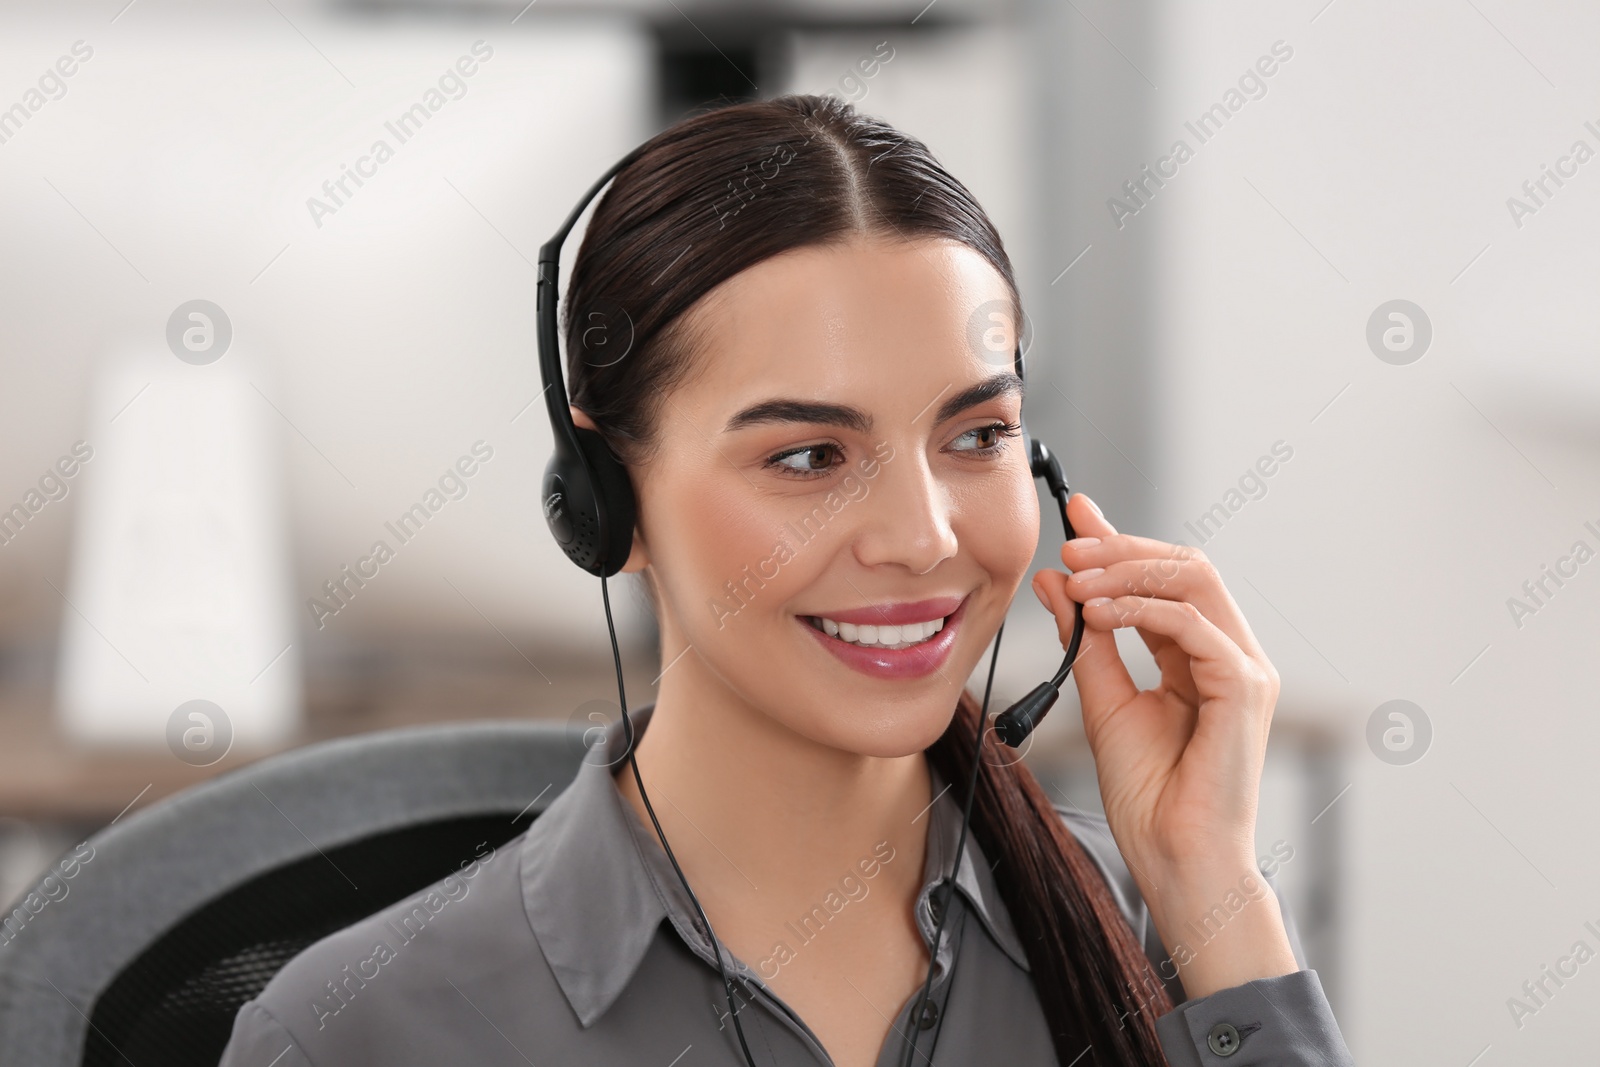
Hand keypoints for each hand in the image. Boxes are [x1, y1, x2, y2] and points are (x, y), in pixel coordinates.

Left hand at [1030, 492, 1297, 996]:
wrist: (1175, 859)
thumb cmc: (1150, 797)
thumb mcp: (1104, 703)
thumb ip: (1086, 642)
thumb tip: (1055, 585)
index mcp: (1200, 657)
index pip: (1163, 580)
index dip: (1120, 543)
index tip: (1073, 517)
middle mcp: (1229, 655)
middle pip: (1186, 566)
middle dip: (1123, 546)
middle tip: (1068, 543)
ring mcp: (1244, 669)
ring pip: (1195, 581)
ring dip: (1129, 568)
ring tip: (1076, 574)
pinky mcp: (1245, 688)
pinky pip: (1193, 624)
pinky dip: (1140, 608)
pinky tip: (1096, 611)